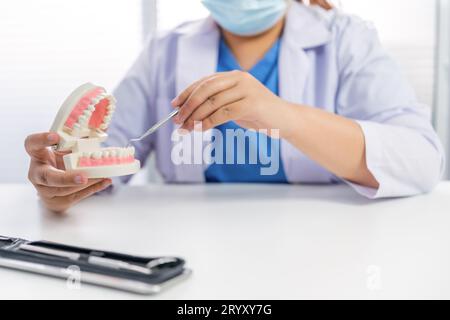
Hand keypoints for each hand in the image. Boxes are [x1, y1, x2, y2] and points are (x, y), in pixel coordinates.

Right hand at [25, 132, 111, 212]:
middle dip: (66, 178)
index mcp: (37, 156)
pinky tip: (105, 180)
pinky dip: (94, 188)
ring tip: (101, 175)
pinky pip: (77, 196)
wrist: (54, 190)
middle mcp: (38, 174)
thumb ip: (75, 142)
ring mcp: (46, 190)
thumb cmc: (60, 163)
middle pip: (49, 177)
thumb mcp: (64, 151)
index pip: (31, 144)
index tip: (56, 136)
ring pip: (65, 190)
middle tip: (82, 176)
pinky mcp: (58, 201)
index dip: (41, 139)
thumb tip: (99, 129)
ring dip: (86, 183)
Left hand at [171, 70, 288, 135]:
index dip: (187, 92)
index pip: (204, 81)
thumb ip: (217, 103)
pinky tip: (199, 129)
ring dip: (195, 116)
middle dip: (188, 105)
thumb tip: (189, 112)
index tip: (174, 105)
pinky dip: (208, 122)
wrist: (286, 120)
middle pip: (205, 89)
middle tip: (177, 120)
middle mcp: (239, 78)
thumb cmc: (258, 114)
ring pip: (213, 102)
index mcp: (234, 76)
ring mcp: (247, 89)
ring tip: (185, 128)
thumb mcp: (235, 105)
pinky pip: (223, 113)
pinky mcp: (252, 103)